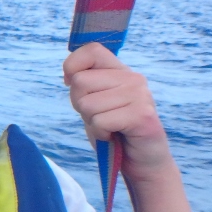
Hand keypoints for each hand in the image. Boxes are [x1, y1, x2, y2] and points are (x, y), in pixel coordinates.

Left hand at [63, 43, 173, 181]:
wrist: (141, 161)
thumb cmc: (113, 131)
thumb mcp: (93, 104)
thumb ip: (83, 85)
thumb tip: (69, 75)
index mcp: (120, 71)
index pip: (92, 50)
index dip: (72, 66)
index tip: (72, 84)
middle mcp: (133, 78)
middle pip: (80, 81)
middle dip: (80, 105)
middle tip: (101, 116)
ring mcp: (140, 95)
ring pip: (87, 104)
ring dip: (92, 122)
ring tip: (110, 127)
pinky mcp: (142, 115)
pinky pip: (100, 121)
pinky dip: (101, 133)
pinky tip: (115, 136)